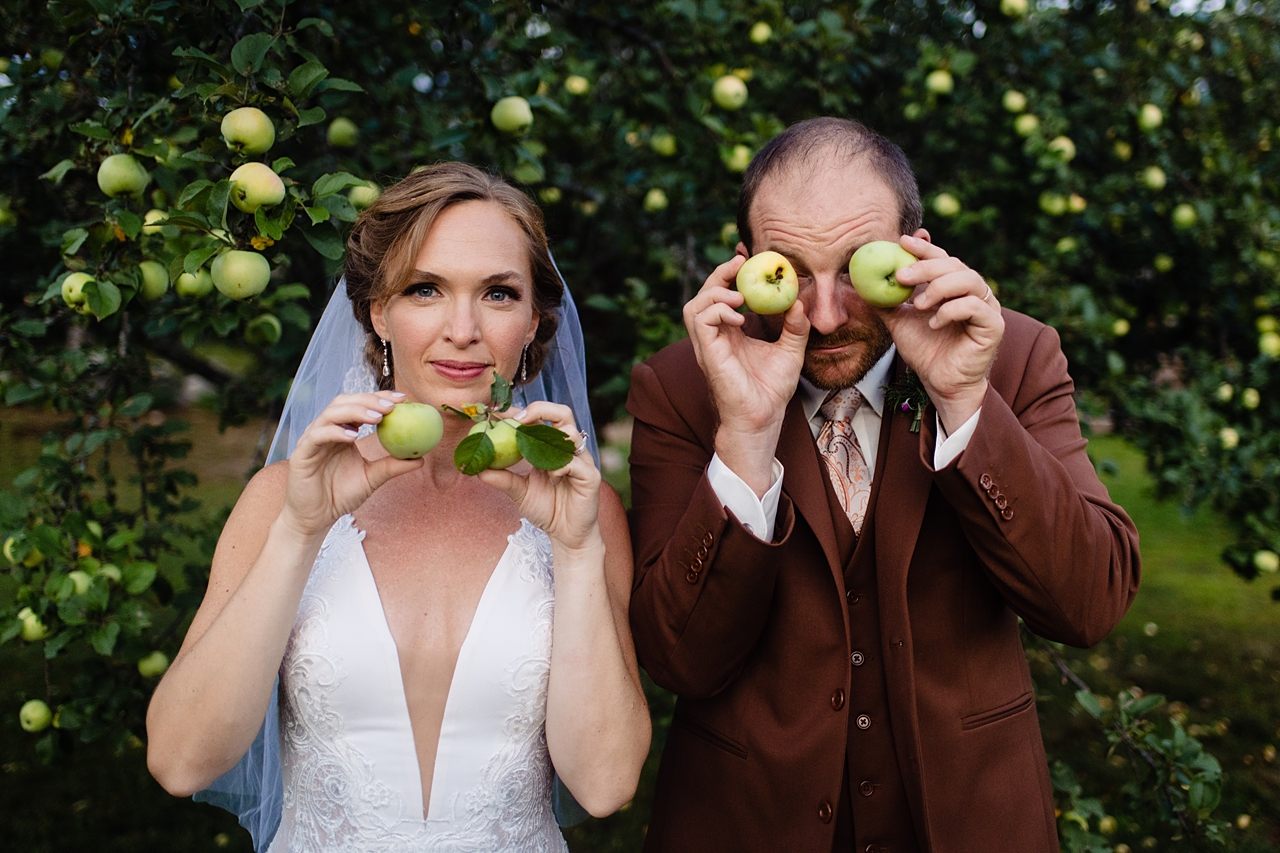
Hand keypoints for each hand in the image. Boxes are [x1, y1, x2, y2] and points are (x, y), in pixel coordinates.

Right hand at [279, 391, 424, 536]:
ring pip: (331, 414)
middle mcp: (327, 430)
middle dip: (369, 400)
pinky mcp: (301, 453)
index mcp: (343, 431)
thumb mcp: (372, 478)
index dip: (380, 398)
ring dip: (355, 412)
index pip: (360, 405)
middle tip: (391, 406)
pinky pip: (317, 436)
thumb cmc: (341, 496)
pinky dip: (334, 432)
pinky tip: (353, 436)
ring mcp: (312, 439)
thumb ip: (392, 466)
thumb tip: (421, 458)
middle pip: (345, 402)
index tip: (403, 399)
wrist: (316, 518)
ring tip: (377, 418)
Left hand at [477, 401, 602, 553]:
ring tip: (535, 458)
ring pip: (572, 434)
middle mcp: (568, 449)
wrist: (565, 535)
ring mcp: (582, 461)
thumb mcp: (519, 491)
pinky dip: (560, 468)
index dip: (521, 412)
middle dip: (540, 410)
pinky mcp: (590, 477)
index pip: (540, 418)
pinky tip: (552, 479)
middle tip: (518, 420)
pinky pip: (575, 463)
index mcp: (552, 447)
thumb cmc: (546, 509)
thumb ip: (502, 478)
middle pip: (563, 413)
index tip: (499, 414)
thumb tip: (476, 468)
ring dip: (550, 442)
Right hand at [684, 255, 809, 494]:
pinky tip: (739, 317)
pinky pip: (701, 322)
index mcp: (729, 333)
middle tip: (741, 265)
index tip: (748, 258)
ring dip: (714, 293)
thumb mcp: (790, 351)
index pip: (722, 295)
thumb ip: (795, 326)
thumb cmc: (770, 391)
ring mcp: (707, 346)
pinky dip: (718, 311)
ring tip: (739, 295)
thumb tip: (800, 301)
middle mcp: (714, 337)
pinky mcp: (707, 354)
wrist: (762, 420)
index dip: (730, 274)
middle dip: (719, 275)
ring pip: (693, 306)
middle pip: (703, 294)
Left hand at [881, 233, 1003, 432]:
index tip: (902, 240)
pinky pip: (975, 306)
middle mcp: (973, 291)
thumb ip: (885, 302)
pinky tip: (934, 323)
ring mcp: (986, 306)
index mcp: (952, 286)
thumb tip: (860, 283)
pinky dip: (951, 310)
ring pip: (969, 280)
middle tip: (901, 275)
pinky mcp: (993, 325)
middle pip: (954, 264)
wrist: (940, 383)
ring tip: (918, 305)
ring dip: (939, 287)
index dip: (923, 248)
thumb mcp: (898, 321)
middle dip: (926, 266)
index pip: (940, 258)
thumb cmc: (925, 351)